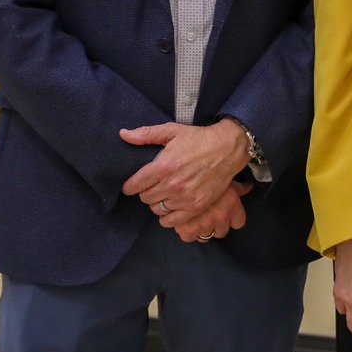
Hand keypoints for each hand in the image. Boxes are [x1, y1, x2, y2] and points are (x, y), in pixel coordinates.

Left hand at [120, 118, 249, 218]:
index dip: (130, 186)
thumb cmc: (199, 139)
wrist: (227, 149)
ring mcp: (185, 197)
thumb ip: (145, 134)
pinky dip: (166, 217)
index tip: (132, 185)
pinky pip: (171, 221)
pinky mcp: (196, 206)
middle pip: (145, 198)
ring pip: (156, 209)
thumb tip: (123, 134)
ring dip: (156, 202)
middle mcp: (172, 184)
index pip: (135, 185)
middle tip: (152, 185)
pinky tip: (169, 207)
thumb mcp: (172, 131)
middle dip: (145, 191)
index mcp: (163, 166)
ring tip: (163, 195)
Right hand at [163, 180, 250, 242]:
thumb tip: (247, 187)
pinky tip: (183, 221)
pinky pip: (189, 237)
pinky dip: (185, 231)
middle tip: (206, 214)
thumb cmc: (202, 171)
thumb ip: (237, 187)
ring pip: (205, 235)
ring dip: (200, 228)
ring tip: (194, 217)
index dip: (231, 219)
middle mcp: (221, 216)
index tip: (225, 215)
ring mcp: (205, 224)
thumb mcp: (223, 177)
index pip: (238, 223)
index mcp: (232, 204)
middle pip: (221, 231)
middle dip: (214, 225)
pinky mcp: (187, 229)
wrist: (180, 172)